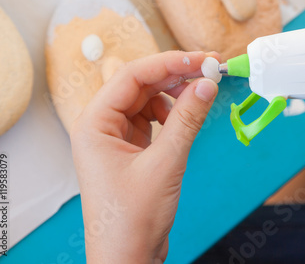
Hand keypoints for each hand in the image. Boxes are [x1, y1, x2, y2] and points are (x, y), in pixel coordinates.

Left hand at [70, 51, 218, 262]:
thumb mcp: (165, 163)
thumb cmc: (133, 217)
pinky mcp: (130, 148)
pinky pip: (152, 118)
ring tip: (200, 97)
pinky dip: (171, 114)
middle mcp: (101, 125)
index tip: (202, 59)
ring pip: (148, 100)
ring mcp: (116, 136)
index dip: (170, 62)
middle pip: (141, 84)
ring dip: (174, 94)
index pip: (133, 76)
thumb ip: (187, 119)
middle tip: (210, 70)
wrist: (128, 256)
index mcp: (95, 123)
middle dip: (176, 76)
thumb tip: (207, 84)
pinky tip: (185, 120)